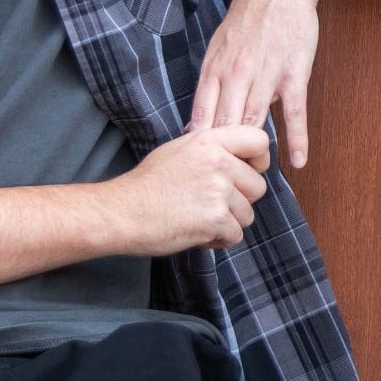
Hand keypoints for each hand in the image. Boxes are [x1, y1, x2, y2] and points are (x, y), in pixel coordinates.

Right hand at [103, 125, 269, 255]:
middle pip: (257, 186)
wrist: (120, 212)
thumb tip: (241, 157)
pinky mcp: (216, 218)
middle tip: (210, 204)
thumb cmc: (147, 184)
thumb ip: (213, 149)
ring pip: (248, 214)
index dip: (259, 160)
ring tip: (198, 218)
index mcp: (210, 141)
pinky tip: (197, 233)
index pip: (260, 141)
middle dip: (240, 200)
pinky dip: (219, 240)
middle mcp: (219, 162)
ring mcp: (219, 191)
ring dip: (228, 222)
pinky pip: (235, 235)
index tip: (250, 171)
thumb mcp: (180, 150)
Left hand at [190, 0, 322, 166]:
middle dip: (223, 158)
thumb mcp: (219, 48)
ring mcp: (266, 74)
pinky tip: (297, 161)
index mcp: (214, 69)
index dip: (199, 149)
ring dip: (254, 153)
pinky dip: (296, 138)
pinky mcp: (294, 73)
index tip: (198, 172)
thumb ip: (211, 84)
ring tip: (253, 180)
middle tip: (223, 186)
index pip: (201, 118)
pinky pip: (293, 112)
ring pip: (254, 121)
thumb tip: (197, 123)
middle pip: (224, 126)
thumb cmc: (249, 19)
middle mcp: (236, 74)